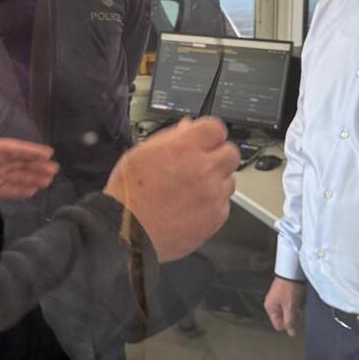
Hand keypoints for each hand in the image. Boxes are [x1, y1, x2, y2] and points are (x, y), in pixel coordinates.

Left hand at [0, 111, 58, 201]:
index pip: (16, 149)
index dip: (32, 151)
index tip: (48, 153)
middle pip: (20, 164)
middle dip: (37, 166)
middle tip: (54, 170)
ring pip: (16, 177)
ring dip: (32, 179)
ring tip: (48, 182)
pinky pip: (7, 190)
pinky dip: (19, 191)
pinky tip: (32, 192)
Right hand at [104, 116, 239, 261]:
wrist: (127, 232)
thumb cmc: (129, 194)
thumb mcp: (142, 152)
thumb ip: (172, 137)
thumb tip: (188, 127)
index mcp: (185, 148)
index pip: (216, 129)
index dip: (210, 134)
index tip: (205, 140)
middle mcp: (203, 170)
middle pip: (231, 153)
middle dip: (218, 157)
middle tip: (201, 165)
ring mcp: (212, 195)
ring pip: (229, 180)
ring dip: (216, 182)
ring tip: (191, 191)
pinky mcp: (215, 218)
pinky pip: (224, 204)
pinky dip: (212, 205)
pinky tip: (191, 207)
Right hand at [264, 276, 305, 336]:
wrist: (292, 271)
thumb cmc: (288, 286)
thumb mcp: (289, 306)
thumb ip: (290, 321)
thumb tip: (291, 332)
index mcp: (270, 308)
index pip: (278, 325)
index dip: (288, 325)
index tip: (296, 321)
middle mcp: (273, 304)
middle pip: (284, 319)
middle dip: (293, 317)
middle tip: (300, 312)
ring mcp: (279, 299)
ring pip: (289, 312)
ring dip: (296, 311)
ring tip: (300, 304)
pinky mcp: (285, 294)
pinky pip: (291, 305)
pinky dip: (297, 304)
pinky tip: (300, 300)